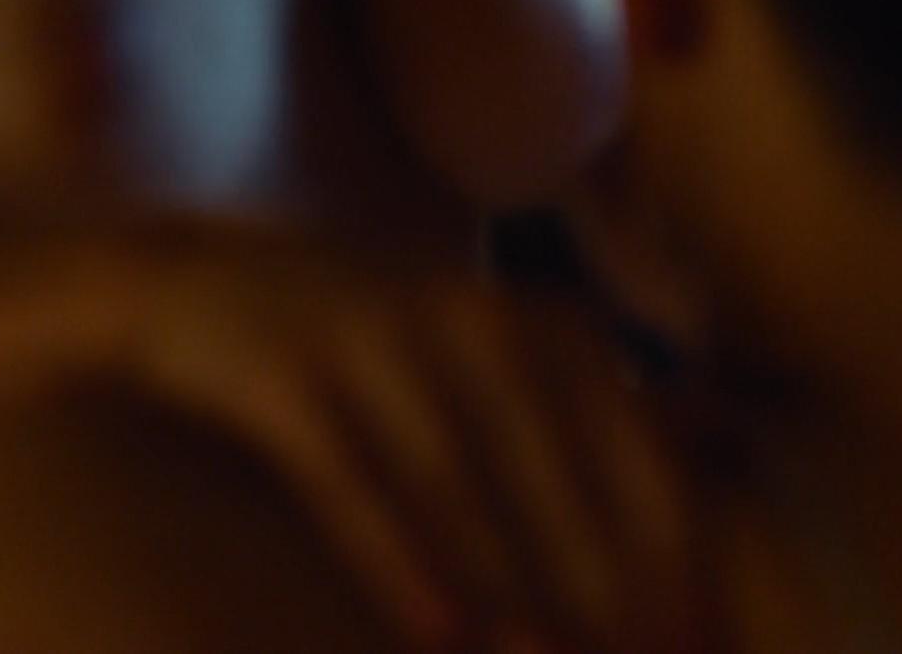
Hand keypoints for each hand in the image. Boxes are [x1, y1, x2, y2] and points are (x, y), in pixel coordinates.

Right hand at [129, 229, 689, 650]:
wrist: (201, 283)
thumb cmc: (375, 350)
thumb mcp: (487, 362)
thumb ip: (581, 419)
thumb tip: (700, 494)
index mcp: (539, 324)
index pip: (632, 445)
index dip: (671, 553)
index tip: (696, 645)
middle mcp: (468, 316)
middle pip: (557, 468)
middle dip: (607, 584)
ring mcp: (370, 338)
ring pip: (458, 479)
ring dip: (510, 583)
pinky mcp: (280, 374)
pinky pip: (346, 479)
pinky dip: (394, 557)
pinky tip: (437, 632)